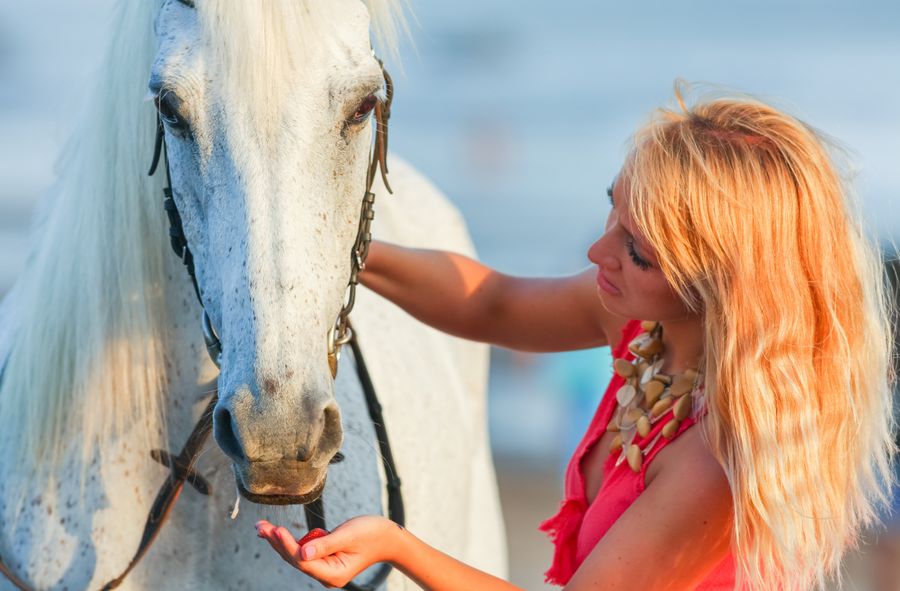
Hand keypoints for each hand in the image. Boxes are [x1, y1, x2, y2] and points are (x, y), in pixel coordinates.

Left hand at [256, 516, 400, 587]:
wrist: (388, 537)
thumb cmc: (372, 534)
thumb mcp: (349, 535)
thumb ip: (326, 544)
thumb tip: (303, 553)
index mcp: (334, 573)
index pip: (303, 560)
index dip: (288, 545)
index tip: (276, 529)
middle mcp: (326, 575)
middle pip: (295, 559)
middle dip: (277, 542)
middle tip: (260, 526)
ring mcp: (325, 568)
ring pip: (296, 555)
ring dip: (280, 541)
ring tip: (262, 527)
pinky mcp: (324, 559)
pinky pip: (303, 551)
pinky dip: (291, 541)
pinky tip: (277, 533)